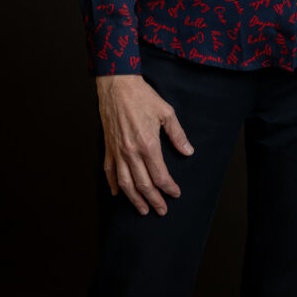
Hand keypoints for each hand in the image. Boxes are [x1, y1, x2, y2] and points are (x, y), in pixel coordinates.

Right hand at [96, 74, 193, 216]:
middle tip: (161, 210)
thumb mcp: (166, 113)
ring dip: (134, 199)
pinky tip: (118, 194)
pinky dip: (114, 185)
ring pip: (126, 184)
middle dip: (154, 200)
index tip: (175, 193)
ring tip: (142, 210)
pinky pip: (110, 172)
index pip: (160, 175)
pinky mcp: (108, 148)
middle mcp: (131, 152)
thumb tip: (188, 152)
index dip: (169, 187)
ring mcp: (118, 151)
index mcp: (148, 144)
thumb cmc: (143, 97)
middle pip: (143, 185)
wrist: (117, 86)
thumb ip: (177, 135)